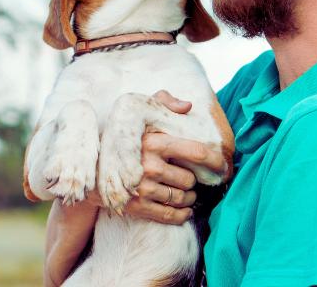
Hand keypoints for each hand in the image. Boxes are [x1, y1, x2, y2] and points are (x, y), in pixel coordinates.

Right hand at [123, 90, 224, 224]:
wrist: (93, 167)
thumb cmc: (123, 136)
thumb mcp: (138, 110)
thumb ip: (163, 101)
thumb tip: (187, 106)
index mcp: (154, 141)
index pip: (197, 152)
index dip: (216, 161)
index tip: (223, 167)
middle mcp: (149, 165)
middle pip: (190, 179)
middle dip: (193, 180)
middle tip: (190, 178)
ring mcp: (142, 188)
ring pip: (182, 198)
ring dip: (188, 198)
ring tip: (186, 192)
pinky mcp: (136, 207)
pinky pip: (170, 215)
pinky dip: (182, 215)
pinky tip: (184, 210)